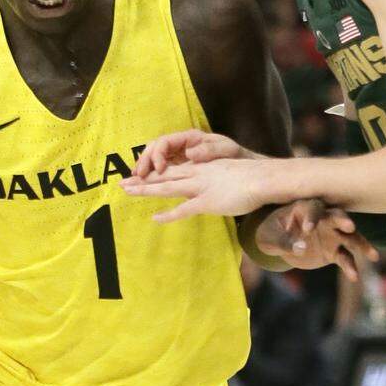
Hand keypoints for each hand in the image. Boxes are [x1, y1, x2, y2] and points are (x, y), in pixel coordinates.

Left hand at [120, 157, 274, 220]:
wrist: (263, 178)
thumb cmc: (251, 179)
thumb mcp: (227, 175)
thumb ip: (216, 181)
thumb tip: (211, 188)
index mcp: (201, 168)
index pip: (172, 169)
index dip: (154, 173)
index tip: (139, 175)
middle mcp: (197, 174)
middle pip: (164, 176)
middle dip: (142, 180)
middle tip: (122, 184)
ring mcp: (201, 187)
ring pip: (167, 187)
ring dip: (147, 190)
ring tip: (128, 192)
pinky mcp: (208, 201)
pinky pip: (184, 209)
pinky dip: (169, 214)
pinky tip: (155, 217)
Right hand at [133, 130, 250, 177]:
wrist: (243, 165)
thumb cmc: (234, 155)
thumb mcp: (225, 149)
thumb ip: (208, 150)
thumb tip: (190, 153)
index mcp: (189, 138)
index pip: (164, 142)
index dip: (157, 155)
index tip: (159, 169)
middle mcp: (180, 145)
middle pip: (154, 149)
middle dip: (144, 161)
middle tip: (137, 176)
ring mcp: (179, 157)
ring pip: (155, 160)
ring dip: (144, 169)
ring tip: (136, 181)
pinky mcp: (180, 169)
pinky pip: (162, 171)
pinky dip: (153, 177)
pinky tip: (146, 185)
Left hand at [255, 199, 378, 277]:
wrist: (278, 242)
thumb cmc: (272, 233)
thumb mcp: (270, 238)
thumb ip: (284, 242)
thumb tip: (301, 248)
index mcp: (304, 209)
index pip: (312, 209)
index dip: (311, 218)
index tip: (307, 230)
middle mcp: (322, 219)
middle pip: (337, 217)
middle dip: (343, 221)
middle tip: (350, 226)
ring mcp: (331, 235)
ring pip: (350, 237)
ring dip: (360, 244)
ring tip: (372, 255)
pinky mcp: (333, 251)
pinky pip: (345, 258)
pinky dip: (350, 267)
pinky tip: (354, 277)